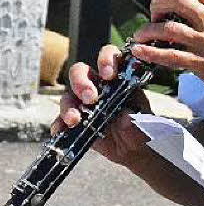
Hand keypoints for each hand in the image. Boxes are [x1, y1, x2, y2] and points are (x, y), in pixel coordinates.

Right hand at [53, 45, 151, 167]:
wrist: (132, 149)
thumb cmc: (140, 126)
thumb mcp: (143, 120)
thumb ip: (135, 117)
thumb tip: (125, 116)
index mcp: (117, 77)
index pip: (109, 56)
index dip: (106, 60)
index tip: (109, 76)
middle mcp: (97, 85)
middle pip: (80, 71)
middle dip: (81, 82)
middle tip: (90, 98)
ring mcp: (82, 102)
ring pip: (67, 95)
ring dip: (68, 106)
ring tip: (75, 120)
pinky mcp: (73, 120)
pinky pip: (59, 119)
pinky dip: (59, 124)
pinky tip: (61, 130)